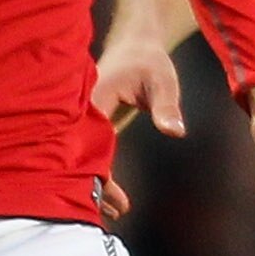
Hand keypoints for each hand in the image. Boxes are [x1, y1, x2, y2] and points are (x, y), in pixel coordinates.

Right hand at [90, 39, 185, 224]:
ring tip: (117, 210)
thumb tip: (175, 131)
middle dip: (94, 183)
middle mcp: (80, 110)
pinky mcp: (87, 124)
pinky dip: (98, 172)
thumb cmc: (149, 61)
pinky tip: (111, 195)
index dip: (97, 168)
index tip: (110, 192)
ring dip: (95, 182)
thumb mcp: (163, 81)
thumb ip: (167, 106)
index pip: (91, 140)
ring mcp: (81, 118)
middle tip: (116, 211)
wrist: (135, 44)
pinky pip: (88, 152)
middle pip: (79, 154)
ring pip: (81, 156)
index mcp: (92, 98)